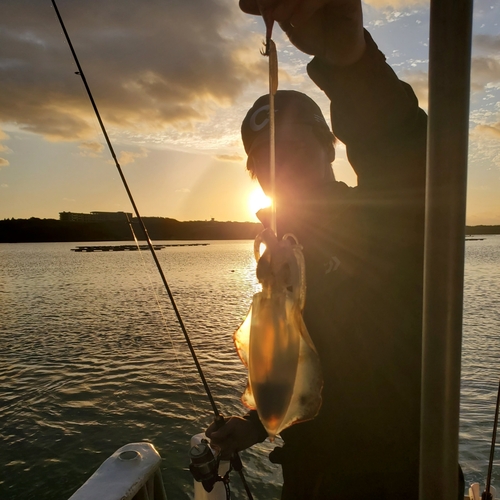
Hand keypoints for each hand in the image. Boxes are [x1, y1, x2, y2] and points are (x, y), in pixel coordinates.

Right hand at [206, 416, 264, 459]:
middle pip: (212, 444)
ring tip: (234, 443)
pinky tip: (234, 449)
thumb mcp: (234, 423)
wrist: (253, 432)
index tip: (221, 436)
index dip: (213, 436)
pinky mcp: (226, 451)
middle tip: (231, 439)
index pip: (208, 433)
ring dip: (226, 449)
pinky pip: (223, 457)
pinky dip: (228, 455)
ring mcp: (222, 444)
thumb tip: (212, 435)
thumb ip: (224, 429)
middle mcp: (218, 435)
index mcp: (217, 426)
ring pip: (217, 452)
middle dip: (222, 444)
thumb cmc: (243, 424)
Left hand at [239, 0, 365, 65]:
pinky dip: (306, 7)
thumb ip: (267, 9)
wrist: (335, 53)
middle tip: (265, 9)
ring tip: (278, 18)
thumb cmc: (312, 32)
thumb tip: (243, 2)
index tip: (258, 3)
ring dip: (288, 0)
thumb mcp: (285, 19)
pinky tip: (295, 23)